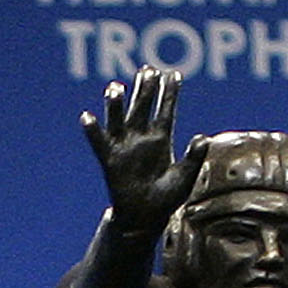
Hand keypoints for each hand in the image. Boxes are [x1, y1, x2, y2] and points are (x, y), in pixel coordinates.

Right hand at [81, 66, 194, 233]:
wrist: (146, 218)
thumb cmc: (167, 199)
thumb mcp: (186, 177)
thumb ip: (194, 156)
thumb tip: (201, 137)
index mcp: (162, 140)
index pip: (166, 110)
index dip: (170, 92)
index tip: (173, 74)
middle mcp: (142, 139)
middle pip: (143, 107)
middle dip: (145, 88)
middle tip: (146, 69)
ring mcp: (125, 148)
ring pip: (120, 119)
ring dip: (117, 104)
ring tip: (115, 86)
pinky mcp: (110, 161)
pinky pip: (99, 143)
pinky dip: (92, 130)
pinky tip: (86, 116)